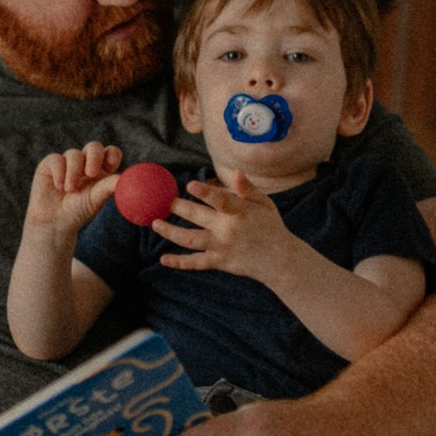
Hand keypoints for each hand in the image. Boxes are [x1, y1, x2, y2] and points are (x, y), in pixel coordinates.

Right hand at [25, 142, 123, 247]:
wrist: (54, 221)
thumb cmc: (78, 211)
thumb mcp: (95, 200)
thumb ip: (107, 188)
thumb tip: (123, 179)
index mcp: (102, 169)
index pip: (110, 153)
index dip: (112, 154)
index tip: (111, 165)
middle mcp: (85, 163)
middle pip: (94, 147)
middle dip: (94, 158)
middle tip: (91, 174)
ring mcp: (68, 162)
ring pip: (74, 154)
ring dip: (73, 172)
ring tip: (70, 190)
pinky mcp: (50, 164)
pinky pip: (56, 159)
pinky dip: (59, 173)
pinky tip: (58, 187)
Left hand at [155, 165, 294, 281]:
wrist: (280, 261)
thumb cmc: (271, 227)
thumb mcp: (265, 204)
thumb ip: (248, 189)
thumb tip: (236, 173)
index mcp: (241, 212)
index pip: (221, 201)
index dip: (205, 193)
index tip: (190, 186)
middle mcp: (228, 229)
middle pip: (197, 217)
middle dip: (178, 208)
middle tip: (164, 201)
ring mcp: (222, 247)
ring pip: (190, 239)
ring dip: (170, 232)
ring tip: (155, 223)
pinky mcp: (219, 262)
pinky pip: (196, 263)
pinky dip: (179, 262)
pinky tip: (163, 259)